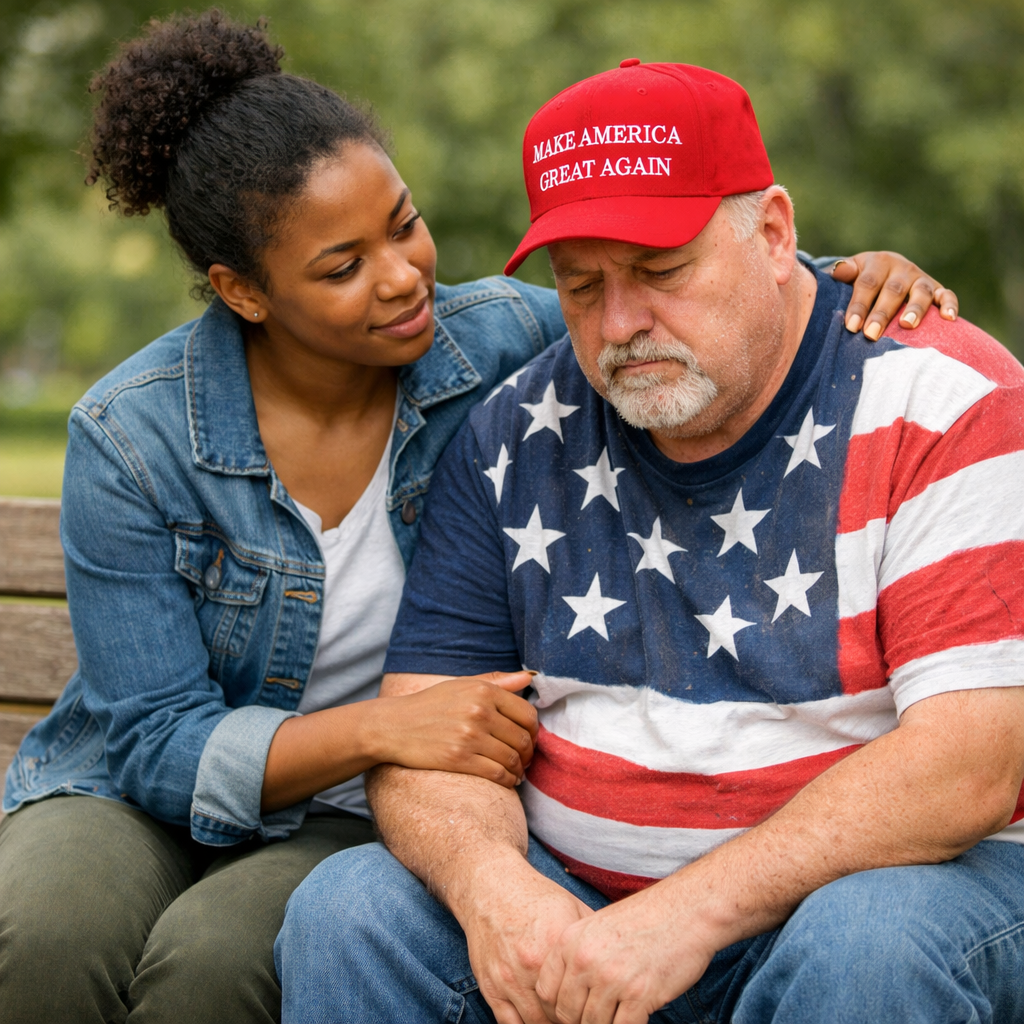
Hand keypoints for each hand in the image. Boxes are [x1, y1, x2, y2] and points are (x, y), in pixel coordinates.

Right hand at [369, 671, 537, 786]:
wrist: (394, 726)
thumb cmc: (430, 704)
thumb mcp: (462, 685)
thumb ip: (498, 681)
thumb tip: (531, 677)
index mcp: (484, 691)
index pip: (527, 714)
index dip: (534, 730)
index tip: (529, 738)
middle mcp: (479, 711)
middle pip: (522, 739)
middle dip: (528, 753)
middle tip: (525, 760)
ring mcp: (469, 736)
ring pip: (512, 758)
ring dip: (520, 769)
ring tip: (517, 772)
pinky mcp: (459, 759)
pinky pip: (497, 774)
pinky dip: (507, 781)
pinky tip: (507, 781)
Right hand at [459, 852, 594, 1023]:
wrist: (492, 887)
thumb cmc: (535, 898)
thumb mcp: (571, 907)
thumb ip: (593, 936)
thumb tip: (617, 956)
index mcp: (556, 946)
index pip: (582, 995)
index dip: (592, 1006)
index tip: (597, 1006)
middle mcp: (532, 965)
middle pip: (560, 1015)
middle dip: (573, 1019)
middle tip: (581, 1015)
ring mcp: (509, 979)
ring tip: (561, 1019)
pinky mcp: (490, 986)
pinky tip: (538, 1021)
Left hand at [535, 888, 714, 1023]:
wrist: (685, 910)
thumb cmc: (644, 920)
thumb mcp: (597, 928)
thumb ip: (578, 957)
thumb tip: (569, 998)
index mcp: (570, 941)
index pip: (545, 992)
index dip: (556, 1010)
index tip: (571, 1014)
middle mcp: (585, 960)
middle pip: (566, 1015)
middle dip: (580, 1023)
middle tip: (598, 1018)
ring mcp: (611, 978)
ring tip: (618, 1015)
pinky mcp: (639, 995)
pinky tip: (636, 1017)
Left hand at [832, 251, 958, 339]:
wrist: (883, 271)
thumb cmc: (860, 280)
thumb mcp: (850, 273)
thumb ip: (843, 274)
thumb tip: (839, 272)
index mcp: (877, 262)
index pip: (867, 283)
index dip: (859, 304)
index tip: (851, 326)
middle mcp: (902, 268)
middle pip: (893, 290)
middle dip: (882, 313)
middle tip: (871, 334)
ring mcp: (921, 278)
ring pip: (921, 291)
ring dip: (915, 308)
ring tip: (907, 325)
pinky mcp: (937, 289)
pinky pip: (947, 295)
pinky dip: (950, 305)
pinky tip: (949, 318)